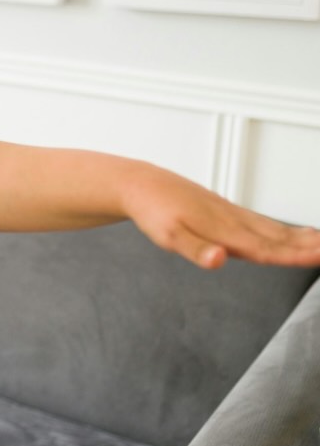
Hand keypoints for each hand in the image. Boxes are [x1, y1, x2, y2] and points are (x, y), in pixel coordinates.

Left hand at [122, 165, 319, 268]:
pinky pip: (263, 223)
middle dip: (310, 246)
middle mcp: (234, 222)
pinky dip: (285, 230)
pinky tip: (293, 234)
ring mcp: (232, 216)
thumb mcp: (168, 236)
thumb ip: (196, 250)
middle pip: (280, 238)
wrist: (143, 185)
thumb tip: (219, 260)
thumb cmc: (153, 211)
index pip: (267, 249)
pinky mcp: (226, 212)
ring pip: (275, 229)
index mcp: (224, 231)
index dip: (296, 255)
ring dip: (303, 237)